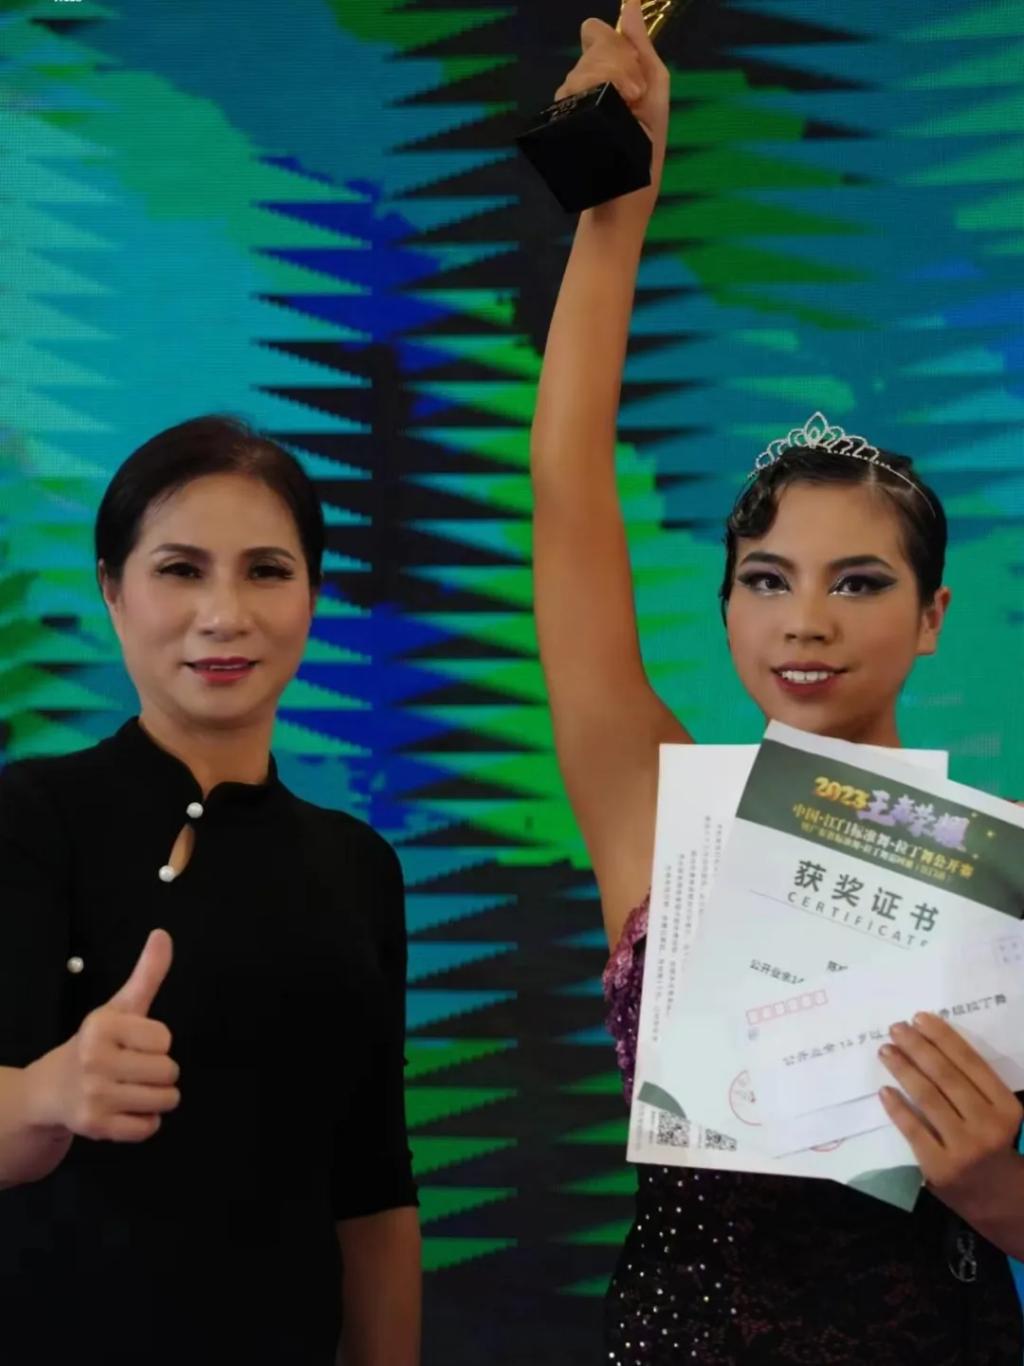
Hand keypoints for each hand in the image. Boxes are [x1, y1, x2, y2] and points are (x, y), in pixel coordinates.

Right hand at [24, 929, 179, 1143]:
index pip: (165, 1039)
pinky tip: (125, 1109)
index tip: (133, 1042)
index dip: (156, 1042)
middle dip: (160, 1071)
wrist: (51, 1089)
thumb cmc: (96, 1043)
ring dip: (158, 1097)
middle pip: (168, 1071)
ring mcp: (94, 1096)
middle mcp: (94, 1060)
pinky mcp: (95, 1127)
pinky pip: (148, 1129)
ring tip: (133, 1088)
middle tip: (133, 1068)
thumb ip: (147, 974)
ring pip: (164, 1101)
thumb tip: (163, 934)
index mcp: (102, 1026)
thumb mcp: (120, 1007)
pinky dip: (145, 1122)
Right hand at [556, 0, 671, 193]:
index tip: (636, 80)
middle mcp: (586, 82)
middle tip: (635, 99)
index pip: (598, 33)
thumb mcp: (654, 91)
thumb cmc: (644, 147)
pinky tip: (600, 113)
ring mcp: (572, 101)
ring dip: (609, 82)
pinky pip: (567, 91)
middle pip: (593, 45)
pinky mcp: (561, 120)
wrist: (628, 194)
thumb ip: (642, 48)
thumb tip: (630, 3)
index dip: (616, 46)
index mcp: (609, 70)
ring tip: (626, 111)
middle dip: (620, 66)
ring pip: (580, 68)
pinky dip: (589, 93)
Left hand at [879, 1012, 1023, 1219]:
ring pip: (927, 1098)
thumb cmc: (1000, 1150)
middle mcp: (988, 1125)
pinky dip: (897, 1108)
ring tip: (886, 1051)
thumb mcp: (1003, 1118)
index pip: (971, 1063)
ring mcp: (963, 1148)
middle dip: (917, 1047)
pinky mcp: (940, 1167)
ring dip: (903, 1070)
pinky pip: (913, 1130)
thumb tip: (935, 1047)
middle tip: (896, 1028)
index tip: (920, 1018)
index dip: (943, 1037)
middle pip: (945, 1076)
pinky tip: (884, 1090)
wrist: (1004, 1204)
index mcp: (1007, 1108)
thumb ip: (979, 1089)